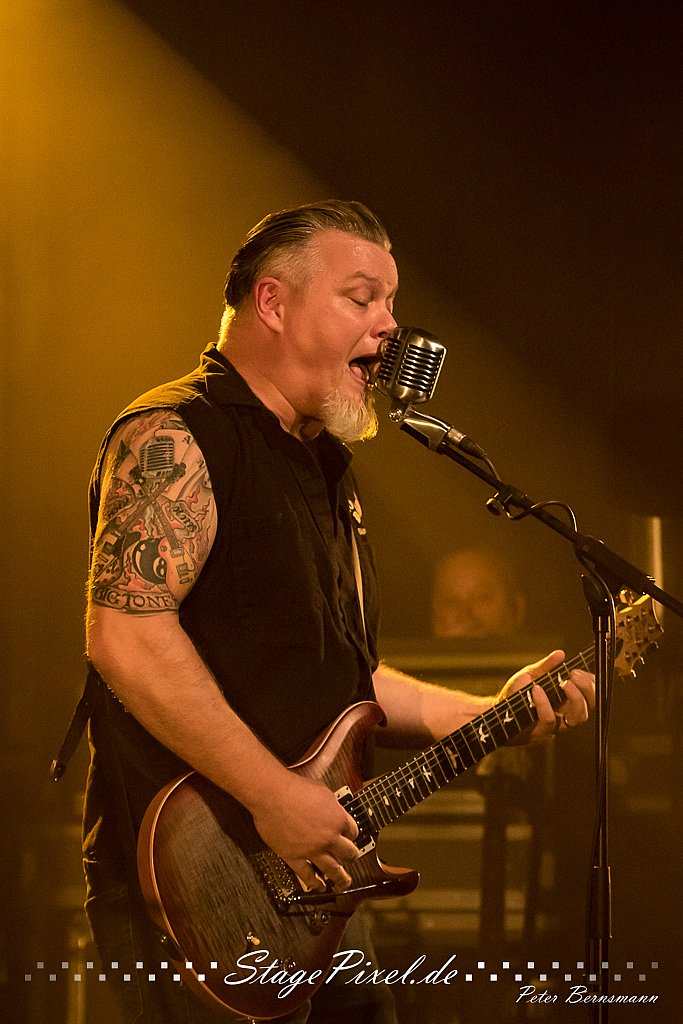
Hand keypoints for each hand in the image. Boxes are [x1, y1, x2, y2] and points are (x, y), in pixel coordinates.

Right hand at [249, 772, 359, 891]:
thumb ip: (332, 806)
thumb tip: (334, 811)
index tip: (351, 837)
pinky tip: (319, 886)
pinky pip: (307, 875)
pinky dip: (315, 883)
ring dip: (341, 878)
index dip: (352, 833)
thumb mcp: (323, 791)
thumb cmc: (294, 788)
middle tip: (353, 859)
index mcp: (337, 819)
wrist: (271, 794)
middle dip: (352, 856)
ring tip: (344, 882)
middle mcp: (328, 837)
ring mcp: (312, 850)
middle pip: (347, 852)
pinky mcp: (294, 857)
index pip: (353, 831)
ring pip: (332, 869)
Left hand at [497, 649, 594, 743]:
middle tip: (574, 676)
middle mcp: (564, 716)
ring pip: (576, 719)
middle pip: (588, 708)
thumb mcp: (531, 675)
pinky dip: (544, 703)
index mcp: (565, 703)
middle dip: (587, 690)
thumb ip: (546, 666)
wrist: (495, 712)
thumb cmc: (515, 695)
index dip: (591, 685)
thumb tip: (560, 654)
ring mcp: (554, 726)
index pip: (589, 697)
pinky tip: (536, 689)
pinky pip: (549, 720)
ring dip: (574, 698)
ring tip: (564, 683)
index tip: (580, 671)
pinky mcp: (540, 732)